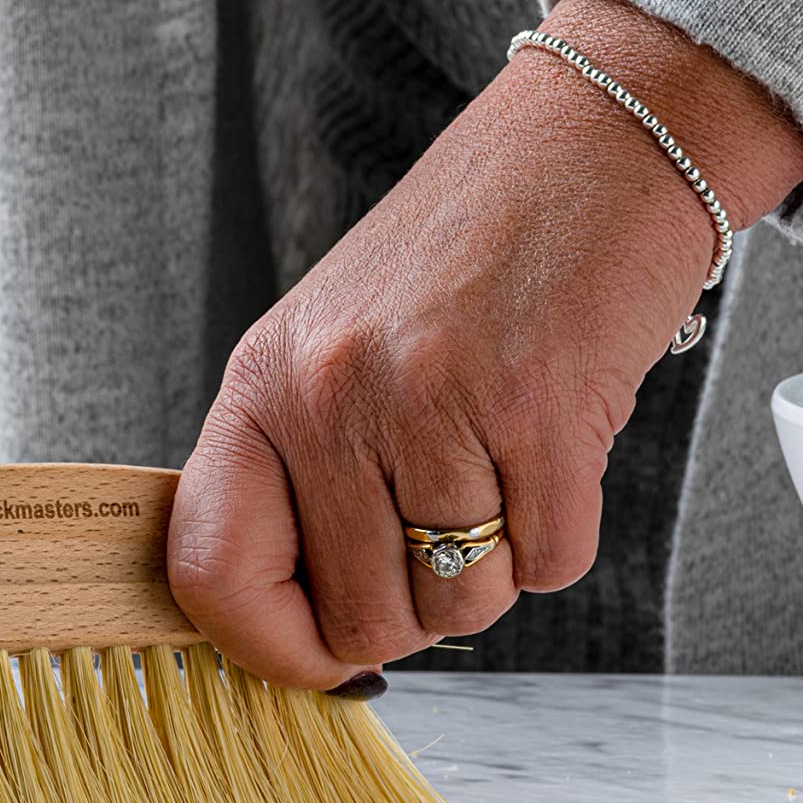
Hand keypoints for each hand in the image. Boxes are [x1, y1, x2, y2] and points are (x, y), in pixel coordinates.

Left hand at [166, 0, 802, 689]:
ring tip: (500, 461)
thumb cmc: (468, 255)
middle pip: (360, 618)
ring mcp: (430, 403)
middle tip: (449, 521)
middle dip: (415, 607)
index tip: (320, 655)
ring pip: (461, 605)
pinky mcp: (539, 412)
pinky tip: (553, 446)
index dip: (268, 646)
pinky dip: (561, 532)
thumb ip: (301, 473)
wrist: (592, 147)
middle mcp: (329, 394)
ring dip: (495, 564)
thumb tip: (296, 629)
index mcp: (262, 383)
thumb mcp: (335, 347)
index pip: (210, 571)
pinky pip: (550, 566)